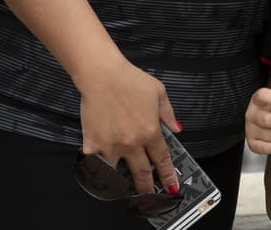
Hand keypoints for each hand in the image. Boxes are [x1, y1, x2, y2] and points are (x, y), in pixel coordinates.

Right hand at [77, 58, 180, 194]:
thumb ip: (169, 114)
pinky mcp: (92, 144)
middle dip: (147, 187)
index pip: (162, 160)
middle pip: (141, 173)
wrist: (102, 75)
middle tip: (150, 194)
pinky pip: (95, 162)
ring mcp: (110, 146)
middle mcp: (131, 143)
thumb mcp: (159, 93)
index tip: (171, 187)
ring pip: (117, 173)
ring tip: (124, 185)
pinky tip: (100, 168)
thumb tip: (178, 130)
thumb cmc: (132, 80)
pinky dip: (97, 167)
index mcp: (150, 131)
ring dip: (121, 181)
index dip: (167, 176)